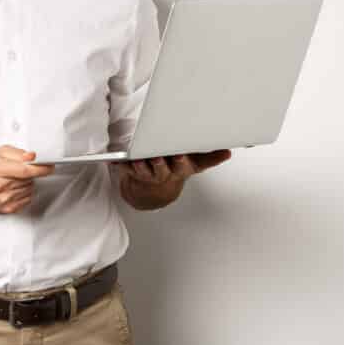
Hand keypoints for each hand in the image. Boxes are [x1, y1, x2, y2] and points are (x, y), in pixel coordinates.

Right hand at [0, 145, 54, 214]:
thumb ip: (18, 153)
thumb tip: (32, 157)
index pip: (24, 170)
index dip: (40, 168)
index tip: (49, 167)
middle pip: (28, 179)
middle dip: (30, 173)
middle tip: (19, 170)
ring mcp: (3, 199)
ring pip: (30, 189)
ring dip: (27, 183)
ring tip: (13, 180)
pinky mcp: (8, 209)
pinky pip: (27, 198)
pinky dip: (24, 193)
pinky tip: (13, 189)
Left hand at [110, 149, 231, 208]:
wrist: (154, 192)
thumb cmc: (176, 169)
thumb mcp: (195, 164)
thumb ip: (210, 156)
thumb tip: (228, 151)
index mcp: (182, 169)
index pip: (184, 166)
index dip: (181, 162)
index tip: (179, 155)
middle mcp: (166, 173)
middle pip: (163, 168)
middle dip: (161, 163)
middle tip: (157, 156)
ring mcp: (149, 174)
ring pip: (144, 170)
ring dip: (140, 165)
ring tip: (137, 158)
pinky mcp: (133, 173)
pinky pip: (126, 170)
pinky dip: (120, 165)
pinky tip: (115, 161)